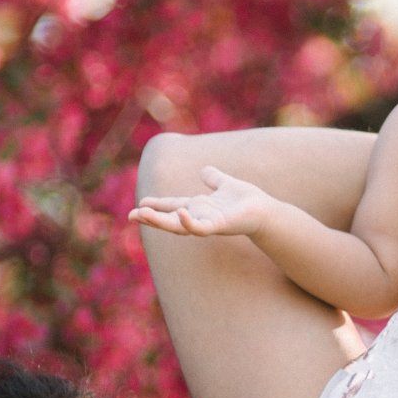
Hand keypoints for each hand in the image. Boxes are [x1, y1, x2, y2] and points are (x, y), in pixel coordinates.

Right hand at [128, 167, 277, 240]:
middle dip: (151, 218)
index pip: (172, 206)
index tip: (139, 206)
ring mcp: (208, 223)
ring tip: (143, 215)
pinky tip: (180, 212)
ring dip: (161, 222)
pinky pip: (201, 227)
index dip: (156, 206)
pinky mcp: (219, 226)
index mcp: (199, 207)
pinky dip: (189, 222)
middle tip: (131, 216)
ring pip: (179, 226)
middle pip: (170, 219)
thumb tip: (205, 170)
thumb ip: (214, 178)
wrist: (266, 210)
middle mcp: (199, 216)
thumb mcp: (225, 184)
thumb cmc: (247, 201)